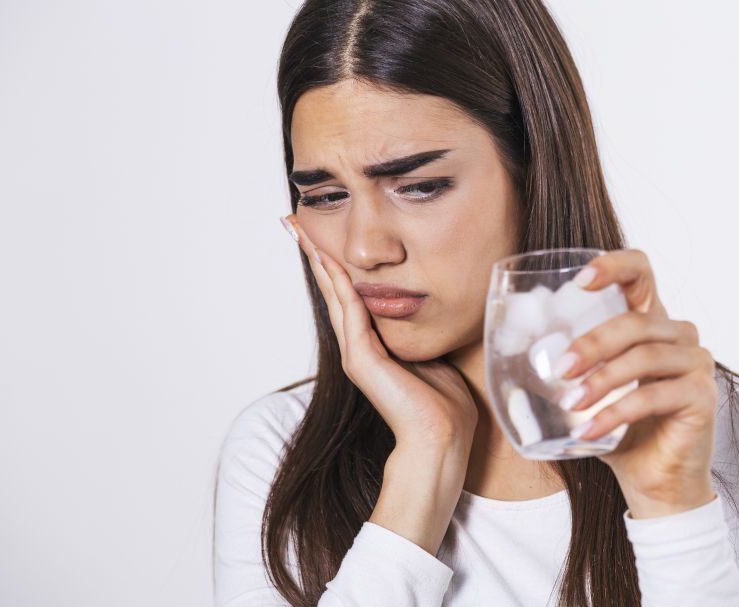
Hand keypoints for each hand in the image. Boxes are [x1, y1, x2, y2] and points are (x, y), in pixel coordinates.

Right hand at [281, 214, 477, 453]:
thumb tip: (428, 307)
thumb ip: (418, 331)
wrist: (441, 437)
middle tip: (295, 223)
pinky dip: (339, 285)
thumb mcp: (431, 353)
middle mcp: (358, 347)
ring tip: (302, 232)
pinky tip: (331, 260)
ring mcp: (356, 354)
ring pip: (334, 296)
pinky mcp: (362, 361)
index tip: (322, 234)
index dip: (335, 264)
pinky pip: (350, 312)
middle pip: (332, 290)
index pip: (348, 295)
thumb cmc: (444, 404)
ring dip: (319, 262)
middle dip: (315, 255)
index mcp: (373, 345)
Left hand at [557, 249, 717, 517]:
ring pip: (645, 356)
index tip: (580, 279)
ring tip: (570, 404)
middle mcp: (678, 334)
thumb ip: (563, 363)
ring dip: (602, 380)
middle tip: (560, 368)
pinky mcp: (702, 396)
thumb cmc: (616, 429)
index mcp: (649, 321)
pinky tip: (587, 430)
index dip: (614, 265)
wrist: (653, 481)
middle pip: (636, 321)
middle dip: (592, 343)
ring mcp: (696, 363)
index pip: (641, 272)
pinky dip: (615, 413)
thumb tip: (502, 348)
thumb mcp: (585, 389)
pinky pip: (654, 395)